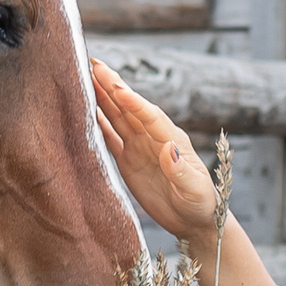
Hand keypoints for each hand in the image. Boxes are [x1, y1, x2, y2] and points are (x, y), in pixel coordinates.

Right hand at [91, 61, 222, 240]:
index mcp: (171, 139)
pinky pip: (110, 138)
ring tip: (84, 78)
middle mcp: (153, 137)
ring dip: (102, 98)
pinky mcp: (128, 161)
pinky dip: (97, 123)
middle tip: (94, 64)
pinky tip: (85, 110)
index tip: (117, 86)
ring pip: (117, 117)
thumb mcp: (194, 188)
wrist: (194, 221)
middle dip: (112, 86)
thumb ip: (180, 170)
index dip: (133, 101)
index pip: (149, 115)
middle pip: (129, 107)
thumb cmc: (201, 203)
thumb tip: (168, 149)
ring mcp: (139, 147)